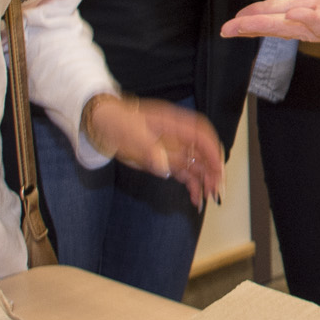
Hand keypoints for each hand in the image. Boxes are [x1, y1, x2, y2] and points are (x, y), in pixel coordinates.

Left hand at [84, 95, 224, 209]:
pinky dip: (192, 186)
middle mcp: (178, 136)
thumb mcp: (129, 132)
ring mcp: (173, 149)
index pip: (201, 135)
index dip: (212, 151)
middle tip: (217, 190)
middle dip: (213, 171)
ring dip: (205, 181)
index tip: (217, 168)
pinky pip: (185, 174)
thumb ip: (148, 148)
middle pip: (203, 153)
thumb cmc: (116, 120)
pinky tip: (196, 199)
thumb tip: (164, 167)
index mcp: (173, 123)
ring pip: (196, 166)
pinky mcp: (166, 161)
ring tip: (209, 198)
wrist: (102, 123)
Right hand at [223, 0, 319, 47]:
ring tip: (248, 24)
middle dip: (259, 26)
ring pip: (305, 28)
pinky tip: (296, 17)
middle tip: (229, 30)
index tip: (240, 18)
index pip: (294, 9)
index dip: (267, 12)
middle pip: (290, 24)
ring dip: (278, 25)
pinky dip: (316, 21)